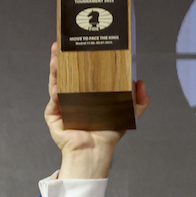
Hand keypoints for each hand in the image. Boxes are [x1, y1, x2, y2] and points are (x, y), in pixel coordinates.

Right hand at [45, 41, 150, 179]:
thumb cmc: (108, 134)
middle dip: (60, 59)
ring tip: (55, 60)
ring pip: (55, 84)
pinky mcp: (53, 116)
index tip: (76, 45)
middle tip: (59, 46)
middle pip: (64, 74)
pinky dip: (55, 94)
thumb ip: (138, 100)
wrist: (96, 151)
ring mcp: (61, 106)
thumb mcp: (127, 114)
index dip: (76, 58)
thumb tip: (141, 82)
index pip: (79, 72)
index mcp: (85, 93)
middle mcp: (71, 97)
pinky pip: (53, 103)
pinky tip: (57, 88)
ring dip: (54, 71)